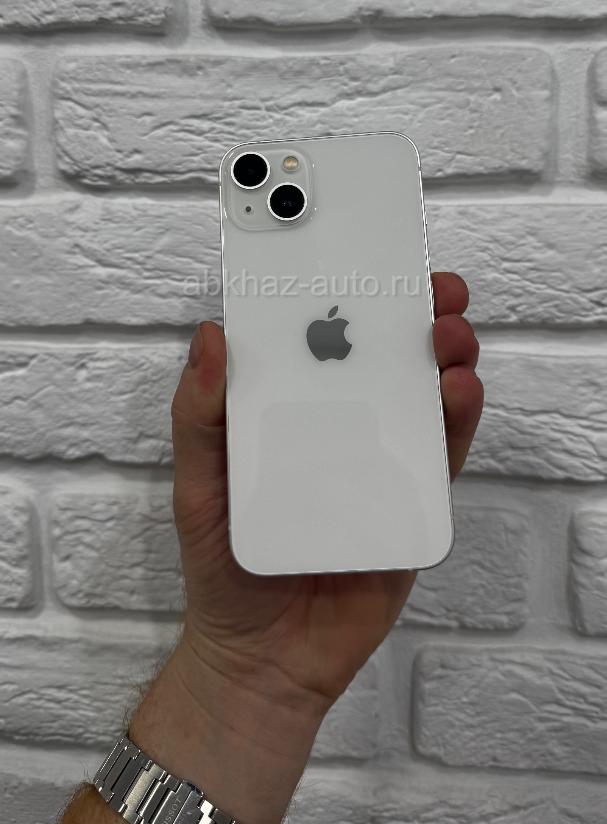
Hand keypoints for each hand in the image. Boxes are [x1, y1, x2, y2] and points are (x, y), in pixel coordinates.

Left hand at [171, 272, 482, 711]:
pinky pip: (439, 459)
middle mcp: (343, 429)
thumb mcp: (198, 484)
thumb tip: (211, 338)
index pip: (327, 343)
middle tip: (435, 293)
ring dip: (446, 363)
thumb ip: (199, 415)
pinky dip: (453, 424)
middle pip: (388, 363)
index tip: (371, 264)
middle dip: (418, 320)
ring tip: (450, 339)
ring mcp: (381, 465)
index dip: (352, 299)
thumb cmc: (224, 563)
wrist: (261, 659)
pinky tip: (455, 395)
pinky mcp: (410, 507)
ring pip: (423, 401)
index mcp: (293, 413)